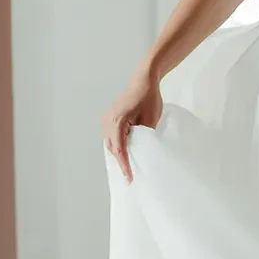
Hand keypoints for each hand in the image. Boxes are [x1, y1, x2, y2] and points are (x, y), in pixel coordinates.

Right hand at [101, 68, 162, 182]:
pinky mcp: (110, 118)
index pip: (120, 149)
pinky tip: (126, 153)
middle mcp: (108, 121)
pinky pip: (111, 136)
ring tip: (129, 168)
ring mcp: (107, 119)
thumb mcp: (151, 119)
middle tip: (130, 178)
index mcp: (118, 121)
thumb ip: (145, 137)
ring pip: (111, 143)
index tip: (130, 177)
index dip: (125, 165)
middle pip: (113, 148)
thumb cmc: (149, 97)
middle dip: (121, 162)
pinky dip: (118, 145)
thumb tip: (142, 152)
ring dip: (119, 154)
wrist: (143, 80)